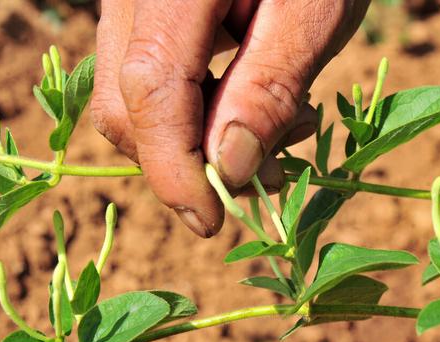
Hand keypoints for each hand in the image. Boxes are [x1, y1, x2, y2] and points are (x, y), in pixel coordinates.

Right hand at [91, 0, 369, 236]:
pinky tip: (247, 100)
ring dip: (192, 136)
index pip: (149, 87)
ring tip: (272, 131)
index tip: (209, 222)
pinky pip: (149, 72)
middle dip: (182, 158)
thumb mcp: (314, 13)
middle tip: (258, 176)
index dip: (174, 168)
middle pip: (125, 98)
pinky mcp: (147, 7)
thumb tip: (228, 170)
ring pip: (132, 92)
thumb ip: (268, 87)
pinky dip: (194, 107)